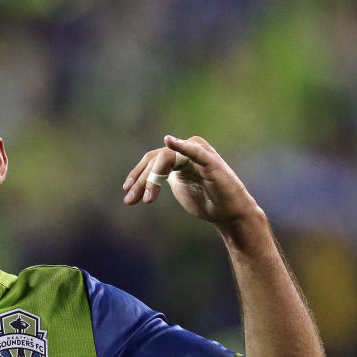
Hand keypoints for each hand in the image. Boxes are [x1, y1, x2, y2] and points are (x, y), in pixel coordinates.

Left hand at [122, 135, 260, 228]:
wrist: (230, 215)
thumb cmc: (207, 201)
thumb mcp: (180, 188)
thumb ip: (163, 179)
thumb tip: (140, 183)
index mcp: (180, 156)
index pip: (152, 159)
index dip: (137, 174)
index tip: (126, 191)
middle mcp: (188, 150)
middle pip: (155, 159)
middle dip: (141, 180)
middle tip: (130, 200)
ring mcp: (200, 154)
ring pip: (166, 158)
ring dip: (152, 178)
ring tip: (147, 198)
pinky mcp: (210, 162)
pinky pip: (194, 151)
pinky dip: (182, 146)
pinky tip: (170, 141)